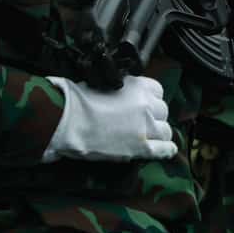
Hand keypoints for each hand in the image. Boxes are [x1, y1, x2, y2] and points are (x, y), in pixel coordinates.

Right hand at [42, 75, 176, 162]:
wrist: (67, 120)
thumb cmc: (78, 100)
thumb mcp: (104, 83)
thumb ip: (122, 89)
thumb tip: (125, 95)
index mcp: (137, 86)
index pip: (158, 91)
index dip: (150, 98)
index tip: (144, 104)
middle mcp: (146, 105)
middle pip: (163, 110)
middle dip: (154, 116)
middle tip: (141, 121)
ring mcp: (145, 127)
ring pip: (166, 130)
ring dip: (158, 133)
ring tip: (149, 136)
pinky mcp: (141, 148)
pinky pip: (164, 149)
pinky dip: (166, 149)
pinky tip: (166, 149)